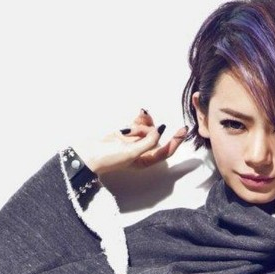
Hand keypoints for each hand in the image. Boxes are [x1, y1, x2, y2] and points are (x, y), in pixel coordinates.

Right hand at [75, 109, 189, 176]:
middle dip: (150, 129)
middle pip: (156, 136)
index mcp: (146, 160)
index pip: (166, 151)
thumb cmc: (110, 158)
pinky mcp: (128, 133)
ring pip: (147, 128)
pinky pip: (139, 123)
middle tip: (138, 127)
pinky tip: (139, 112)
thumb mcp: (132, 153)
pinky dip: (139, 119)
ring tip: (128, 128)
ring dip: (141, 124)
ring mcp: (135, 142)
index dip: (176, 141)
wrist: (90, 153)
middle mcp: (143, 152)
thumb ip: (148, 142)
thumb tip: (160, 129)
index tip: (183, 129)